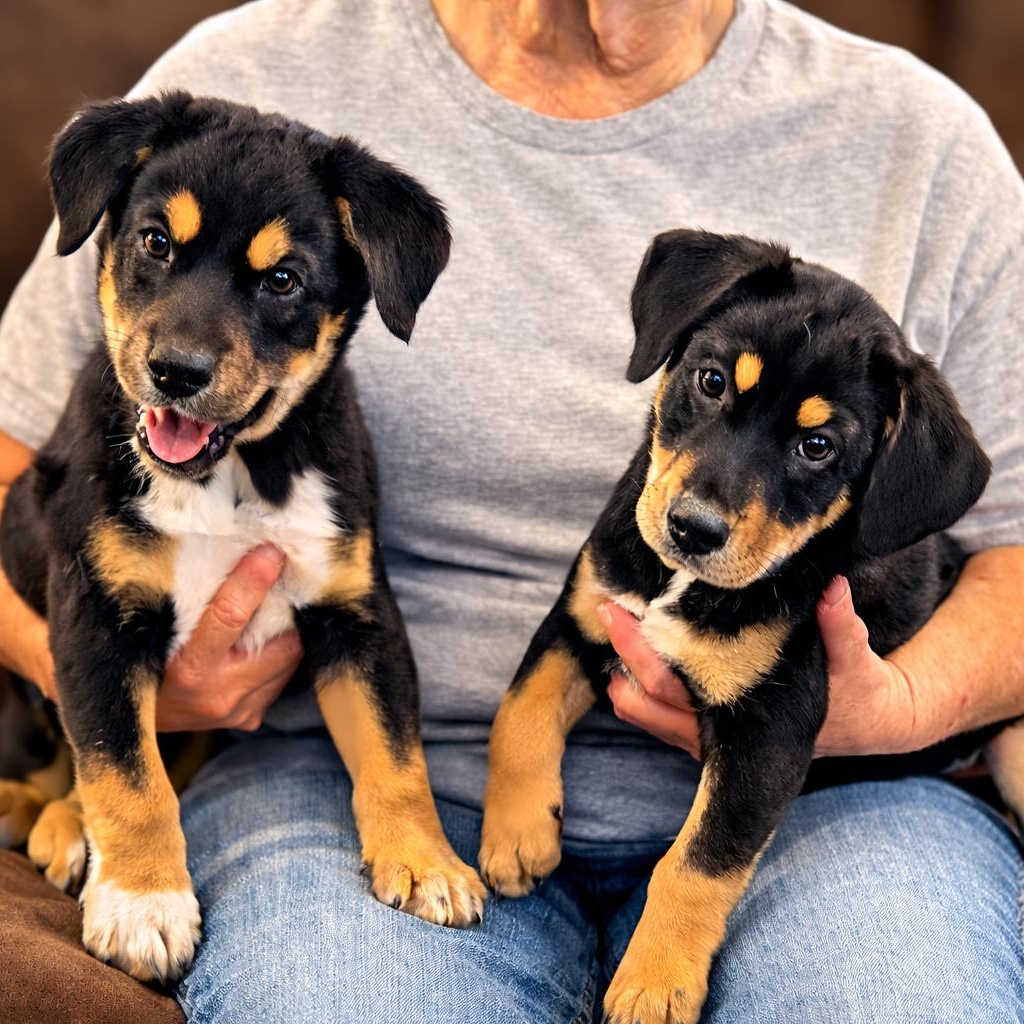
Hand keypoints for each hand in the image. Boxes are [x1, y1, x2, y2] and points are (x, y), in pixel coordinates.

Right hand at [158, 544, 303, 731]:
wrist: (126, 714)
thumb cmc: (142, 658)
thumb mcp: (159, 626)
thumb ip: (194, 597)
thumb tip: (234, 552)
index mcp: (187, 671)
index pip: (230, 616)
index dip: (253, 580)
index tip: (270, 552)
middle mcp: (218, 696)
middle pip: (281, 643)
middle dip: (285, 613)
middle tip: (282, 583)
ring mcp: (238, 711)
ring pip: (290, 660)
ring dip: (286, 635)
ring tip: (271, 614)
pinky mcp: (249, 718)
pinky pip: (282, 677)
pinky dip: (279, 656)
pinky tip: (264, 642)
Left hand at [602, 577, 918, 759]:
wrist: (868, 722)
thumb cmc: (858, 687)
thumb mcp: (855, 657)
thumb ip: (841, 625)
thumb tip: (831, 588)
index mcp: (749, 719)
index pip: (677, 693)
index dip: (644, 656)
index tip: (624, 614)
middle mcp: (721, 735)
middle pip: (650, 703)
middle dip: (622, 656)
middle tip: (606, 609)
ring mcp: (711, 736)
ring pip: (649, 713)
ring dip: (623, 674)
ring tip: (610, 626)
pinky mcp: (710, 729)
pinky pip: (660, 712)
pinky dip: (638, 684)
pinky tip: (627, 650)